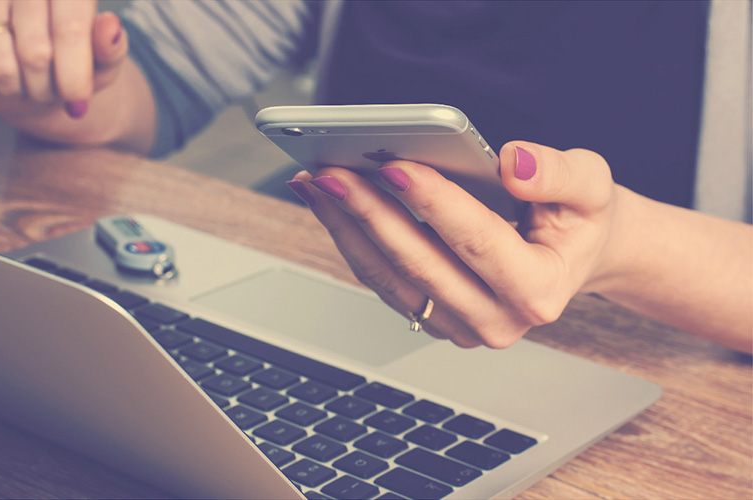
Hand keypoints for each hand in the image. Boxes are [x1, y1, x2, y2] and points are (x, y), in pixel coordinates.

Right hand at [0, 0, 126, 118]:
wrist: (28, 62)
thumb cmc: (72, 60)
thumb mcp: (101, 60)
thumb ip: (110, 48)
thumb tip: (110, 26)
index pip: (69, 29)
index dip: (74, 74)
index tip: (78, 103)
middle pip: (35, 54)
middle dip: (47, 89)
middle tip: (50, 91)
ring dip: (17, 91)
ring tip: (25, 84)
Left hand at [288, 142, 620, 348]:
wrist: (572, 256)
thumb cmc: (578, 220)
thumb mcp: (592, 187)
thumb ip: (559, 174)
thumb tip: (512, 164)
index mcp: (539, 291)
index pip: (477, 242)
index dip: (435, 203)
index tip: (395, 166)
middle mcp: (497, 321)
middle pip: (420, 265)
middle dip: (371, 214)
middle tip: (333, 172)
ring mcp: (460, 326)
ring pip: (389, 278)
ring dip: (348, 228)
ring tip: (318, 182)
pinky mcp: (433, 317)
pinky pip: (382, 281)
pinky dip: (352, 239)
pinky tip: (331, 203)